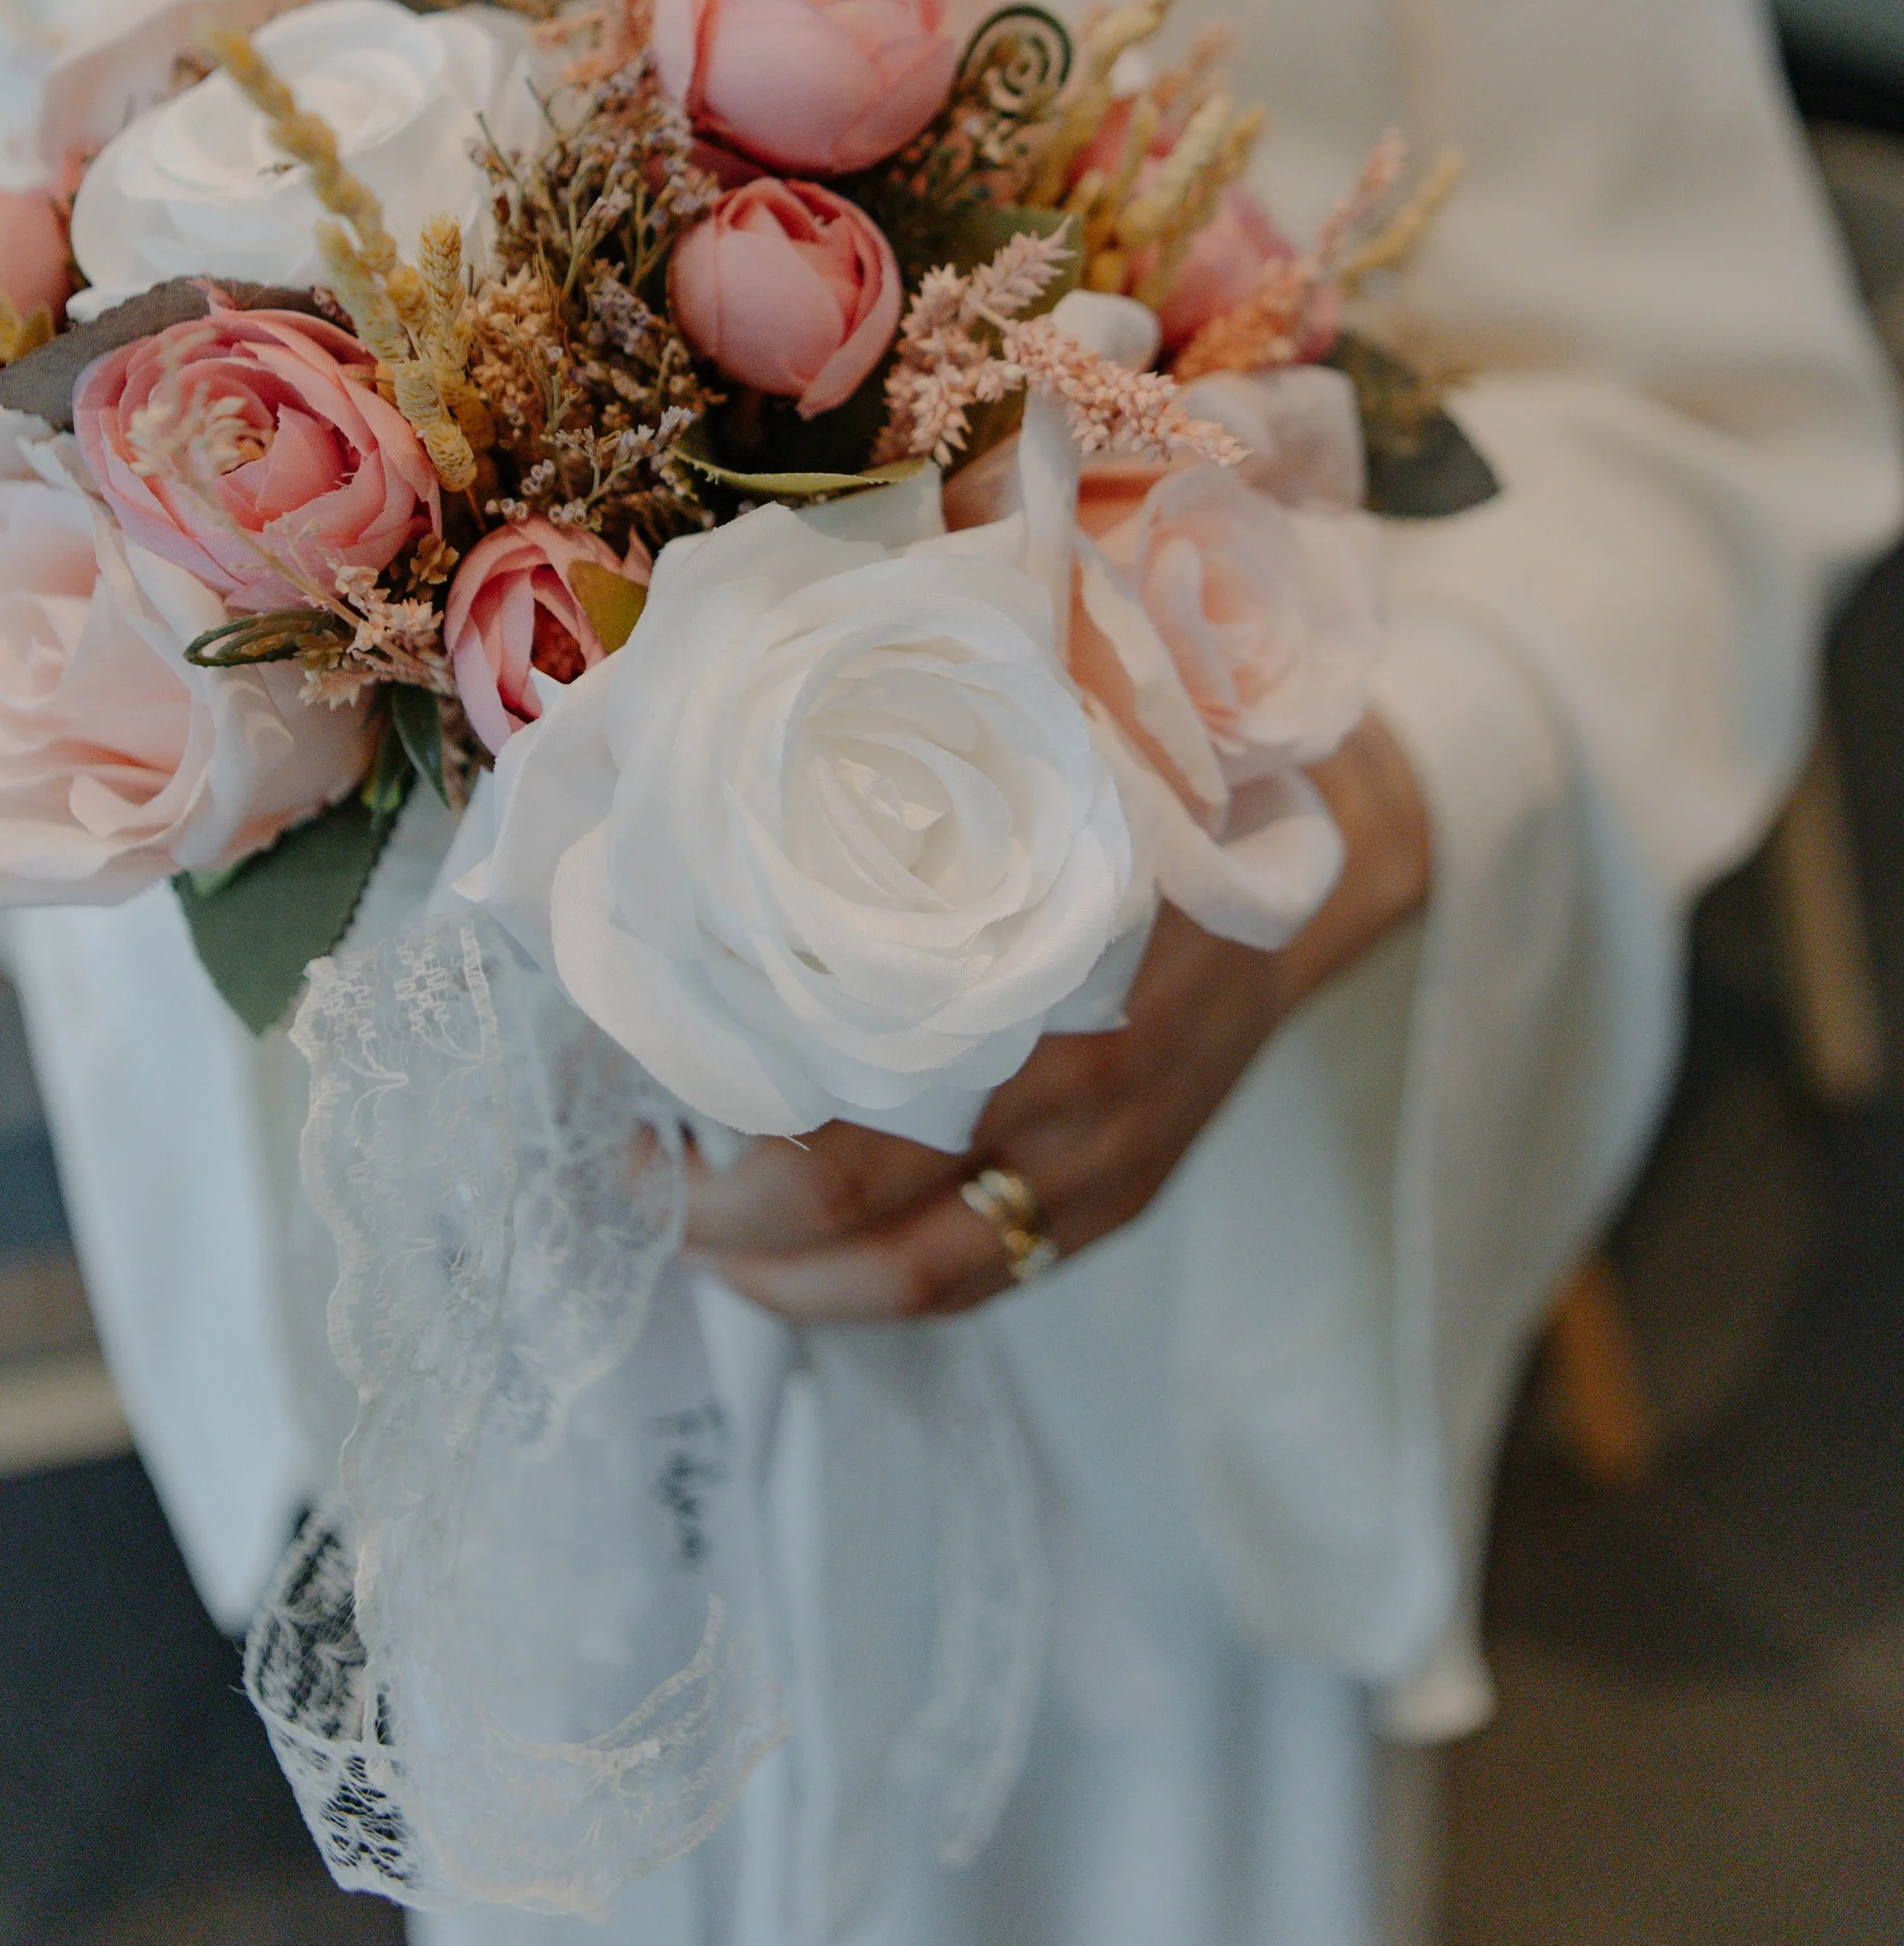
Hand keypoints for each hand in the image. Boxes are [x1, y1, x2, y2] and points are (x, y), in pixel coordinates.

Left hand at [684, 713, 1431, 1322]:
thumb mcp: (1047, 713)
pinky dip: (876, 1291)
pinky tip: (797, 1269)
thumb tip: (754, 654)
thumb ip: (913, 698)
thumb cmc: (1151, 766)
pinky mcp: (1123, 1198)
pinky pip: (983, 1281)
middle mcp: (1071, 1071)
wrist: (1322, 843)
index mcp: (1035, 944)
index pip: (845, 1056)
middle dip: (723, 1211)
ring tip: (693, 1245)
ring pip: (918, 1269)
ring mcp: (1103, 1154)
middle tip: (629, 1179)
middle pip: (859, 1190)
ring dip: (789, 1277)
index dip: (718, 1084)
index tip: (624, 1079)